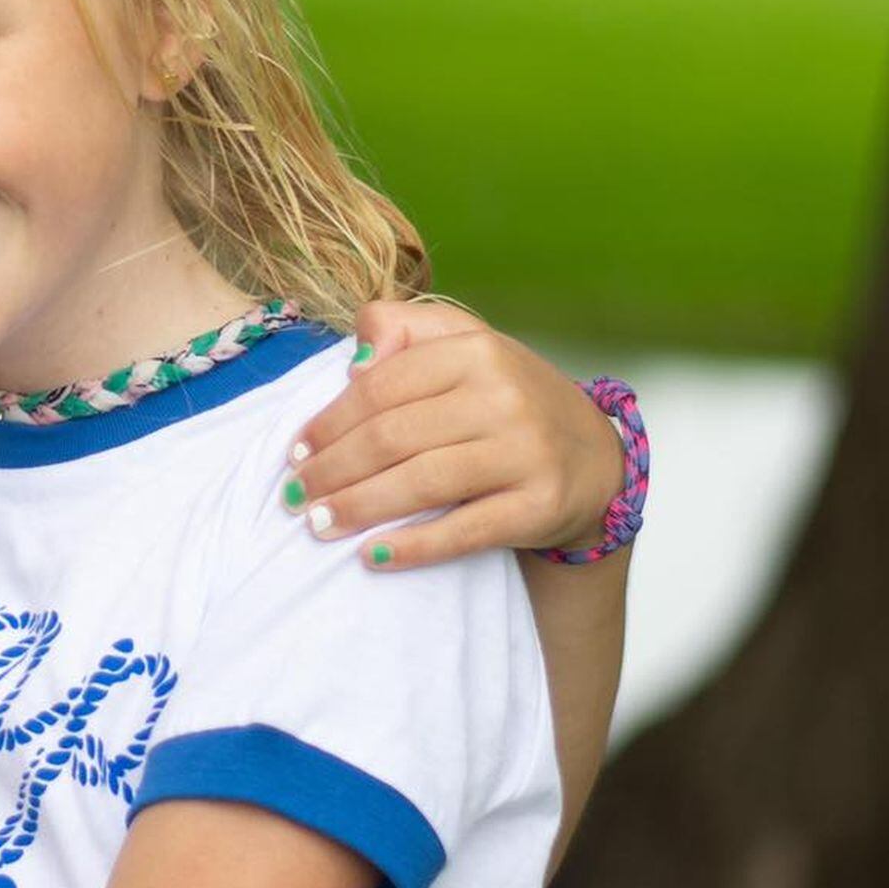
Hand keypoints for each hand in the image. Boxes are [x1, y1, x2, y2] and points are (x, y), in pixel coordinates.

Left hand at [284, 300, 623, 569]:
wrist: (594, 459)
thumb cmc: (504, 401)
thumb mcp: (464, 347)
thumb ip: (404, 330)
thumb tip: (355, 359)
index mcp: (477, 351)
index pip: (380, 387)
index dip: (328, 422)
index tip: (294, 452)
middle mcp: (504, 397)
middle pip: (391, 437)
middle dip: (331, 471)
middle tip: (295, 496)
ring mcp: (526, 452)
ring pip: (420, 483)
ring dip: (358, 508)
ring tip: (318, 524)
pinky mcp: (540, 506)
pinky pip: (464, 531)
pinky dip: (413, 547)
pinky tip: (371, 557)